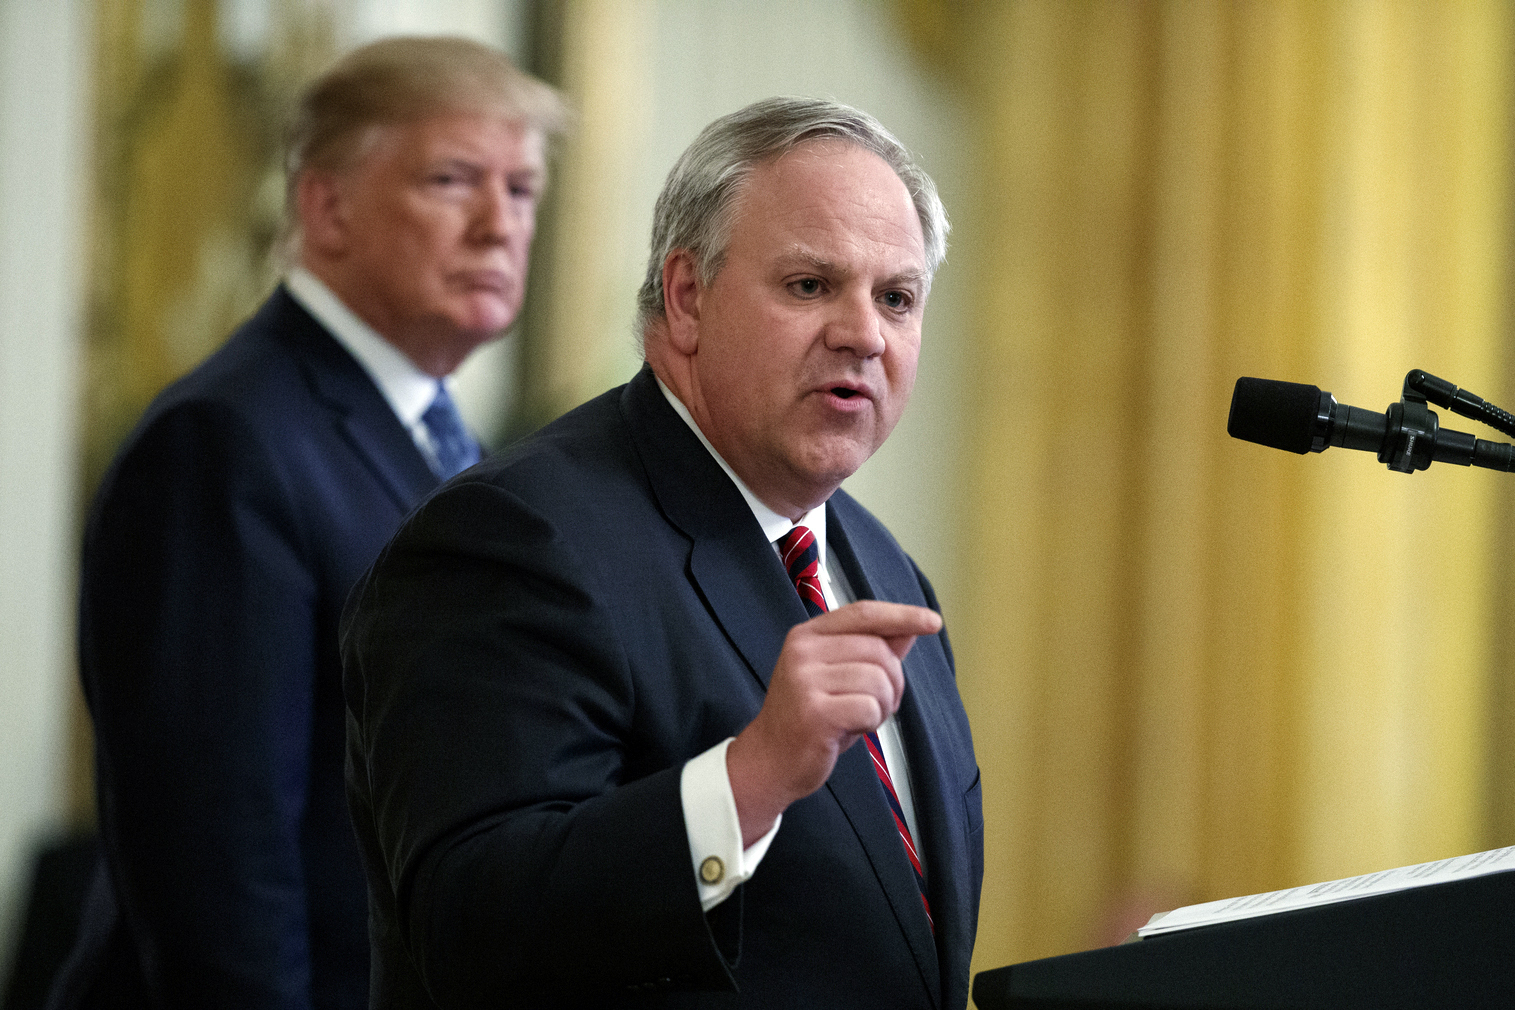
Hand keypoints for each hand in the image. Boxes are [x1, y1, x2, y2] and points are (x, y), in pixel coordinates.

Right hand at [726, 600, 942, 845]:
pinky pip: (870, 708)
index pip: (863, 614)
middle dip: (892, 681)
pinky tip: (850, 729)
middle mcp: (803, 651)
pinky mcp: (814, 712)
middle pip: (878, 650)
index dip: (901, 615)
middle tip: (874, 705)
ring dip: (883, 705)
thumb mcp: (839, 677)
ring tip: (859, 718)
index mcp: (808, 635)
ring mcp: (805, 680)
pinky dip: (871, 723)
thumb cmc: (810, 719)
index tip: (932, 621)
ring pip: (878, 680)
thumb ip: (871, 650)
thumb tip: (908, 629)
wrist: (770, 762)